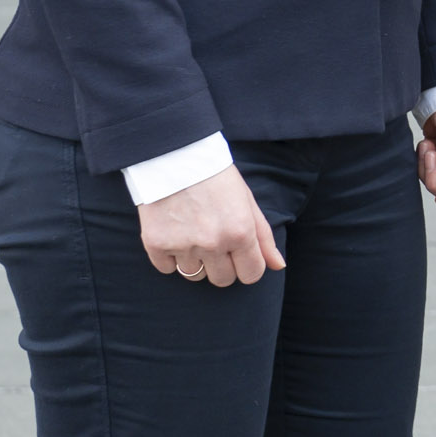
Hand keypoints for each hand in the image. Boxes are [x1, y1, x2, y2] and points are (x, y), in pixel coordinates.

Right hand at [138, 165, 283, 285]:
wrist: (174, 156)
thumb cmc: (216, 177)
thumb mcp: (247, 201)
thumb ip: (263, 237)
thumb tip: (278, 266)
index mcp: (240, 232)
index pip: (251, 275)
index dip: (247, 267)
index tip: (240, 256)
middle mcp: (213, 243)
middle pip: (222, 280)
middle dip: (222, 266)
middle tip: (215, 242)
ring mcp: (183, 245)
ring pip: (193, 276)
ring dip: (196, 261)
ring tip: (193, 234)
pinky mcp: (156, 244)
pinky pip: (167, 268)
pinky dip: (170, 257)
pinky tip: (174, 233)